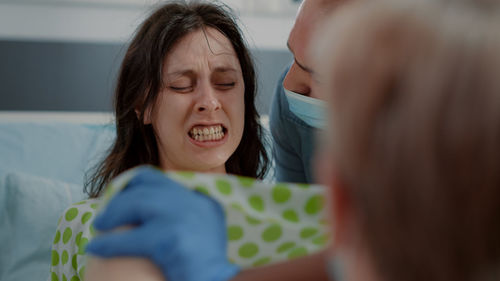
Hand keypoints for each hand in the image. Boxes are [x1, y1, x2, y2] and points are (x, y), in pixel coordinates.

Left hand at [85, 166, 238, 280]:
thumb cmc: (202, 266)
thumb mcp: (199, 229)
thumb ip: (178, 213)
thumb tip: (139, 205)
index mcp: (199, 199)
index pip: (155, 179)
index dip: (131, 187)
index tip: (117, 200)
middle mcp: (194, 202)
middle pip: (144, 188)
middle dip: (118, 201)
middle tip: (103, 218)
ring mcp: (184, 217)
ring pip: (137, 204)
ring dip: (112, 214)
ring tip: (99, 227)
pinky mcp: (171, 238)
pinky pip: (130, 238)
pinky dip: (109, 243)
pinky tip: (96, 248)